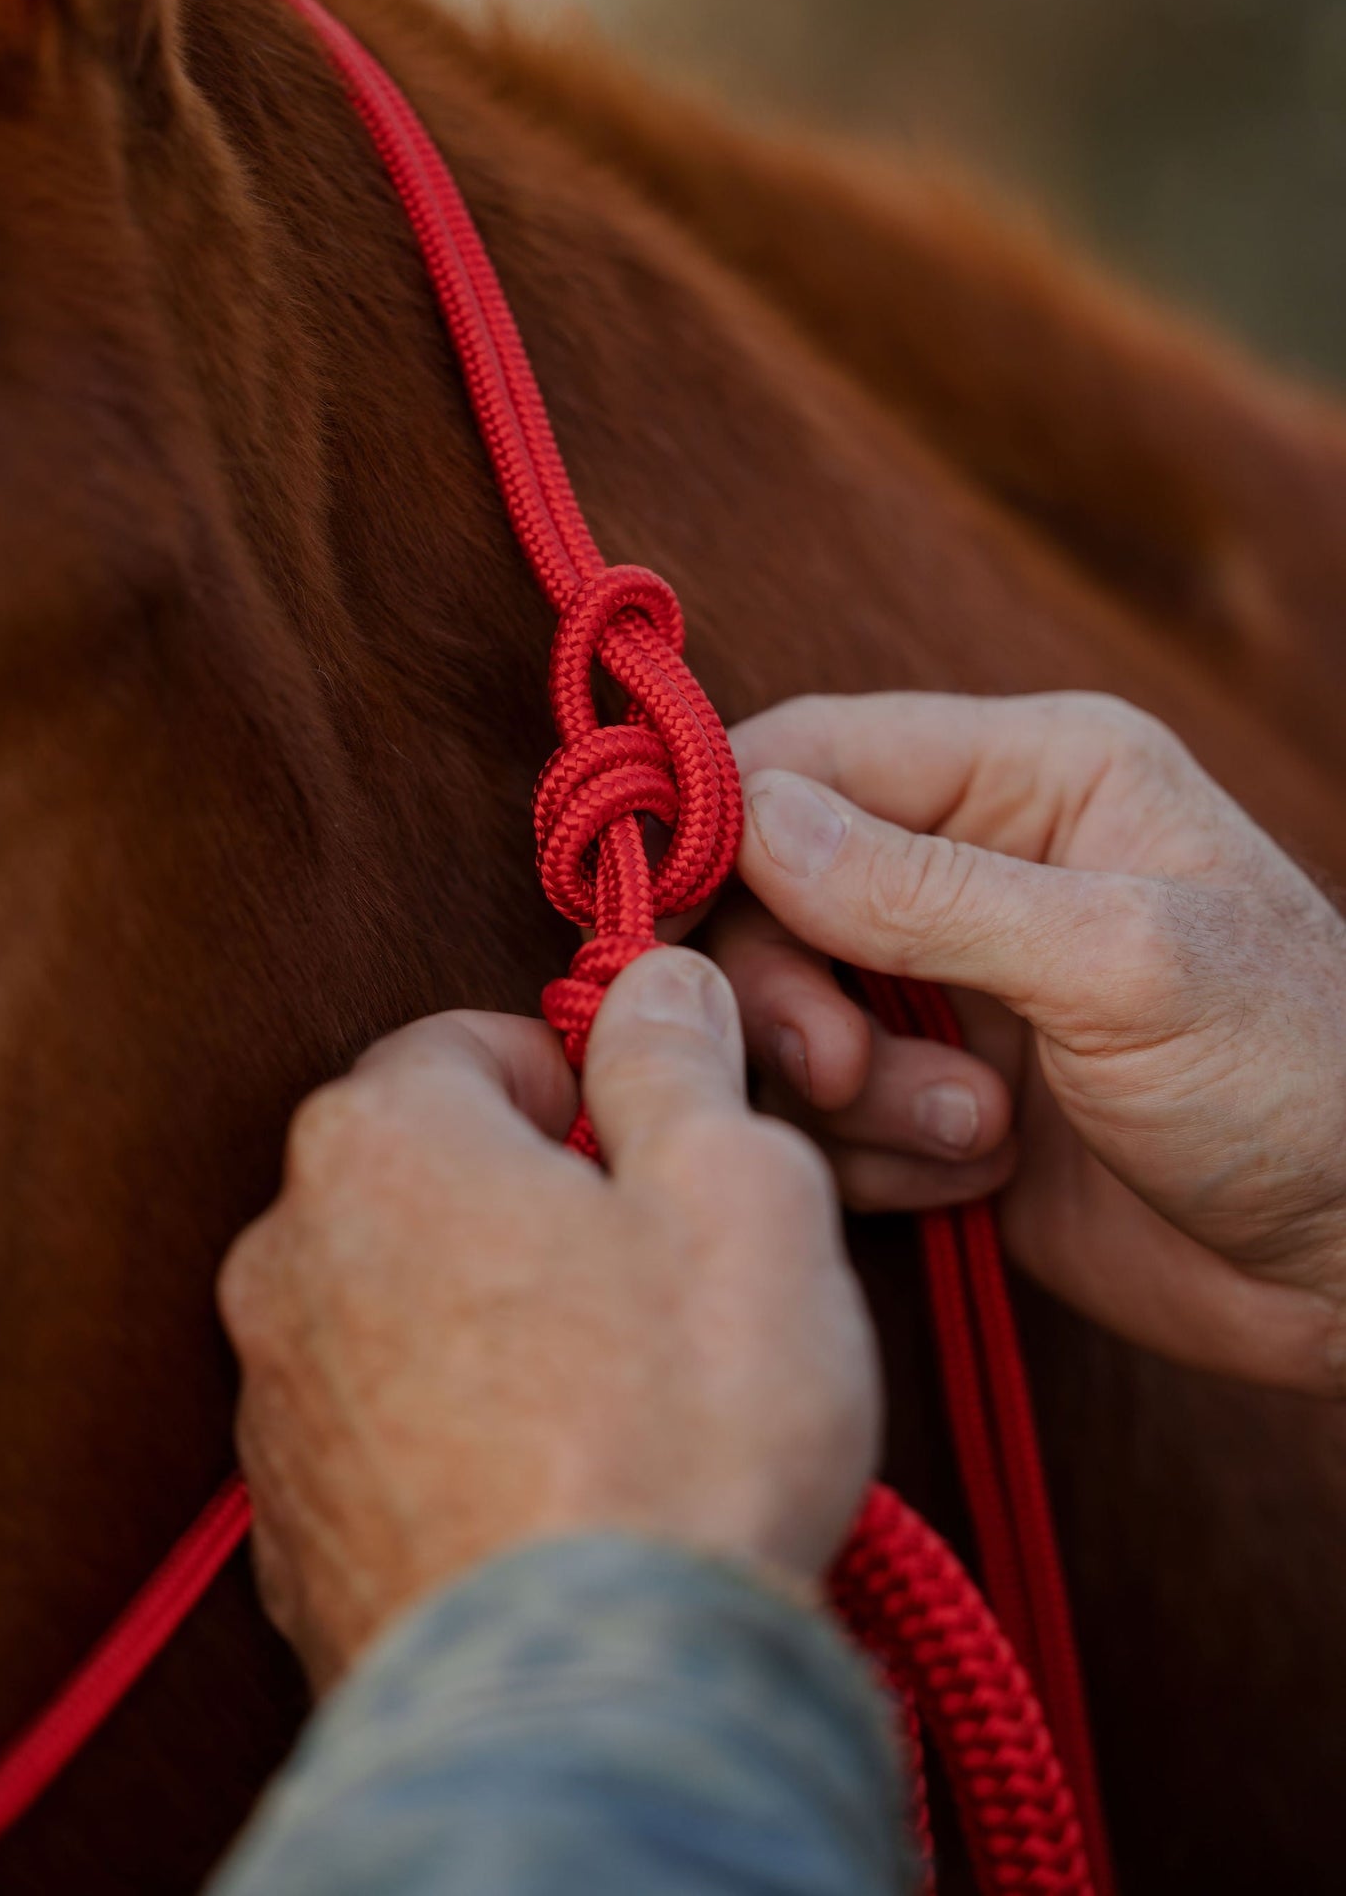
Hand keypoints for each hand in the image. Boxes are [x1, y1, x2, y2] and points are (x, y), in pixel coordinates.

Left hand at [217, 948, 878, 1691]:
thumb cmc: (674, 1430)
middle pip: (429, 1174)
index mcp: (379, 1141)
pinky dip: (459, 1436)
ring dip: (495, 1320)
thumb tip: (658, 987)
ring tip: (618, 1399)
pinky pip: (386, 1433)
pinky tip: (558, 1487)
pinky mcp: (292, 1537)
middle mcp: (286, 1259)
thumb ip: (680, 1060)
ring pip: (403, 1305)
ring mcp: (274, 1409)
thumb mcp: (735, 1188)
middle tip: (656, 1274)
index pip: (469, 1040)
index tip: (651, 1143)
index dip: (580, 1079)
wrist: (591, 1712)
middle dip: (535, 1199)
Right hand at [707, 690, 1345, 1394]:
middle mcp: (977, 863)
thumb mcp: (1119, 965)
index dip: (718, 824)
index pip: (810, 752)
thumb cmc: (1295, 1081)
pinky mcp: (935, 1099)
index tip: (653, 918)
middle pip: (769, 890)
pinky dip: (876, 1159)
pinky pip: (824, 1115)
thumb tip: (748, 814)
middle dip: (792, 992)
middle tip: (842, 1075)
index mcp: (1032, 775)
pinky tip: (976, 1181)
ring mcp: (952, 987)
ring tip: (971, 1138)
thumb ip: (924, 893)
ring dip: (848, 1094)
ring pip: (783, 1012)